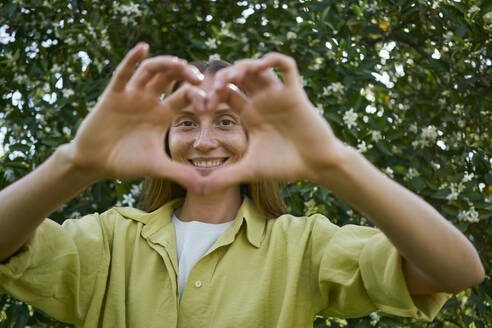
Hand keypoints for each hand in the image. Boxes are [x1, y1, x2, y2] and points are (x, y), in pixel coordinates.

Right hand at [68, 43, 206, 191]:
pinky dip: (132, 59)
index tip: (210, 102)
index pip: (185, 96)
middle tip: (200, 78)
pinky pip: (123, 73)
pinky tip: (143, 47)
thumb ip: (182, 174)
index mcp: (163, 114)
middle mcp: (150, 100)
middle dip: (186, 74)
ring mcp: (132, 95)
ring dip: (166, 64)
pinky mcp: (113, 95)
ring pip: (151, 71)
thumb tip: (206, 190)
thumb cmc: (126, 163)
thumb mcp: (158, 168)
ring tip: (180, 64)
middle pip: (171, 77)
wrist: (95, 164)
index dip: (199, 95)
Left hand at [202, 53, 346, 191]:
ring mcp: (277, 95)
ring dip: (243, 66)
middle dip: (223, 77)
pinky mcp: (294, 92)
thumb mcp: (248, 170)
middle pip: (239, 77)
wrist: (315, 166)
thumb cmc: (284, 167)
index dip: (211, 94)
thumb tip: (200, 191)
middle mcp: (262, 102)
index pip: (226, 94)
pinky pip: (286, 66)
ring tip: (231, 77)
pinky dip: (273, 59)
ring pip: (258, 68)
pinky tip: (261, 65)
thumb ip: (224, 178)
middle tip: (213, 89)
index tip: (201, 105)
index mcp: (250, 115)